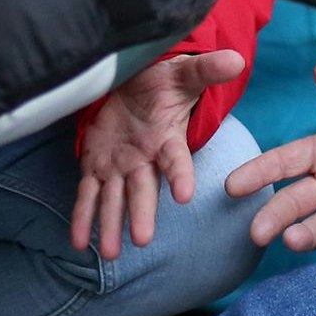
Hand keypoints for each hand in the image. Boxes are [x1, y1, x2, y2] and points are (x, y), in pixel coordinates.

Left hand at [71, 49, 245, 259]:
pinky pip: (88, 194)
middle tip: (143, 240)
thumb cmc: (163, 81)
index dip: (180, 176)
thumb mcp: (182, 72)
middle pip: (144, 189)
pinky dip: (83, 217)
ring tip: (111, 254)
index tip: (185, 195)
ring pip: (115, 199)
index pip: (176, 159)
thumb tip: (236, 61)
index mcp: (167, 139)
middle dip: (142, 214)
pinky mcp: (97, 166)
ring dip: (111, 226)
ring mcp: (120, 166)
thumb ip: (206, 70)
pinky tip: (79, 243)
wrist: (136, 86)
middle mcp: (144, 159)